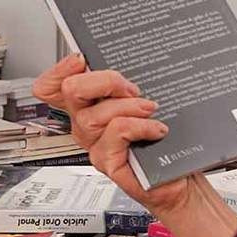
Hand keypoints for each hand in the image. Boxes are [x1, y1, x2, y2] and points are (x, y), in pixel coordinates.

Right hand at [33, 54, 187, 214]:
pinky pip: (118, 130)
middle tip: (130, 89)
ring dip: (130, 106)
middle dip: (104, 80)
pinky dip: (142, 125)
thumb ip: (125, 85)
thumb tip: (122, 65)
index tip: (81, 59)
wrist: (184, 177)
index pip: (52, 87)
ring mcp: (95, 145)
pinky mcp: (107, 162)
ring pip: (95, 114)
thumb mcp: (144, 101)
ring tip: (150, 111)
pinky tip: (156, 130)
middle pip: (70, 90)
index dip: (59, 70)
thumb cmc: (166, 141)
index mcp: (88, 107)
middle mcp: (86, 125)